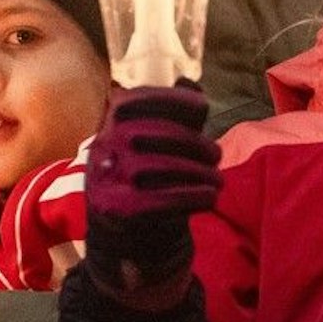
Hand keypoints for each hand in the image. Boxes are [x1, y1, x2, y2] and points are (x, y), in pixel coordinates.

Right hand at [83, 84, 220, 307]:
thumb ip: (171, 115)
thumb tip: (189, 82)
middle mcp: (105, 146)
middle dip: (199, 145)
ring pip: (169, 167)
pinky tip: (210, 197)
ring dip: (203, 174)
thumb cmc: (143, 181)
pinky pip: (167, 198)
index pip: (143, 100)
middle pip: (163, 134)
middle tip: (216, 157)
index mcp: (109, 124)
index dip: (176, 99)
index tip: (202, 108)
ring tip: (218, 181)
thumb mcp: (151, 145)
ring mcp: (110, 178)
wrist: (119, 239)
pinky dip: (196, 196)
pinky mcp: (120, 209)